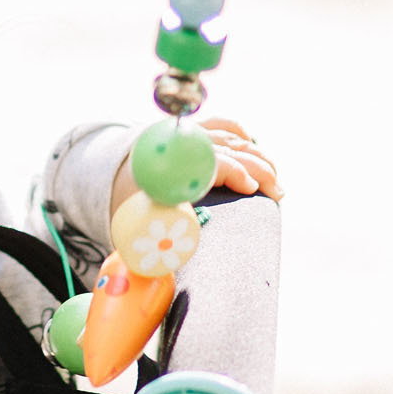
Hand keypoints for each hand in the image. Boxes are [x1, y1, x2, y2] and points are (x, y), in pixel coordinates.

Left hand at [104, 116, 282, 226]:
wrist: (115, 176)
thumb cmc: (129, 209)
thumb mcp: (137, 228)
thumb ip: (157, 242)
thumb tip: (168, 268)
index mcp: (160, 170)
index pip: (204, 163)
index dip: (231, 172)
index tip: (252, 189)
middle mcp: (174, 146)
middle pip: (224, 148)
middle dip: (257, 168)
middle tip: (277, 194)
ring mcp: (185, 134)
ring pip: (227, 136)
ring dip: (256, 156)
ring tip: (275, 179)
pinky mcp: (191, 130)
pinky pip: (221, 125)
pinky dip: (240, 134)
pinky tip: (256, 149)